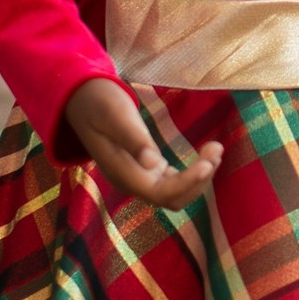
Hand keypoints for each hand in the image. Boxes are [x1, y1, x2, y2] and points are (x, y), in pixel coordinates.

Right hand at [63, 77, 221, 209]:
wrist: (82, 99)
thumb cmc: (99, 102)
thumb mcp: (116, 115)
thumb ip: (134, 139)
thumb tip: (155, 164)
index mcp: (122, 173)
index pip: (162, 193)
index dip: (189, 182)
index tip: (209, 161)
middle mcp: (131, 181)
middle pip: (173, 199)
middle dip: (199, 180)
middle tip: (217, 148)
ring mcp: (138, 177)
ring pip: (175, 193)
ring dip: (199, 177)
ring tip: (216, 149)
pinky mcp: (145, 169)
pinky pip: (173, 181)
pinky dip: (192, 172)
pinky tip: (205, 153)